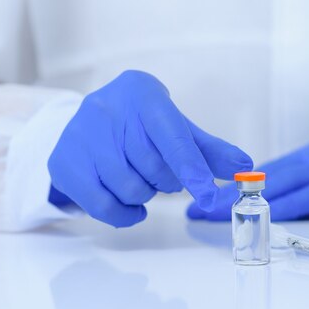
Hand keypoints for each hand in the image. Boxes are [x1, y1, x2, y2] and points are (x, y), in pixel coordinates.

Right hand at [48, 70, 251, 226]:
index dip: (193, 170)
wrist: (90, 119)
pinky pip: (102, 205)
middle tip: (164, 173)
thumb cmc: (141, 124)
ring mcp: (79, 136)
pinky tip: (131, 203)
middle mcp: (106, 109)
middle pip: (152, 168)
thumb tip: (245, 167)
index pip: (172, 138)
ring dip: (146, 194)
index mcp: (141, 94)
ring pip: (129, 188)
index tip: (211, 196)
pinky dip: (124, 213)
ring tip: (143, 179)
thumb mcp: (174, 127)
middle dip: (167, 180)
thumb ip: (208, 149)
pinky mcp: (63, 163)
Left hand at [187, 135, 308, 219]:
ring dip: (242, 200)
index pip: (267, 171)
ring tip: (212, 211)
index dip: (235, 185)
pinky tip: (258, 217)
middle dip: (226, 191)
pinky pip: (307, 196)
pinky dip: (280, 207)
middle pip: (263, 175)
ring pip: (277, 183)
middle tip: (197, 205)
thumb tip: (288, 208)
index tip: (209, 196)